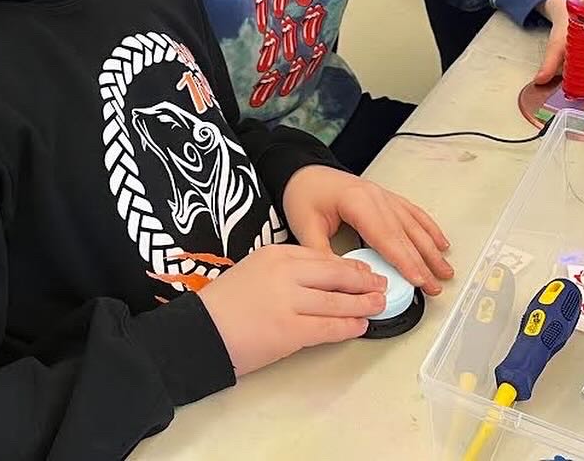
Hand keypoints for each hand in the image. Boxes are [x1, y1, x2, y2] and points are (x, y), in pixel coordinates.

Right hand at [196, 244, 386, 377]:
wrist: (202, 329)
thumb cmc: (226, 303)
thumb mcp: (255, 271)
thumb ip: (287, 271)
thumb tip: (324, 281)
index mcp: (275, 254)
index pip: (322, 257)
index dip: (349, 266)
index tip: (364, 272)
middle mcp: (284, 272)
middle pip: (335, 275)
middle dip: (363, 282)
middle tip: (380, 286)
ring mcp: (289, 301)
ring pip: (338, 302)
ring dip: (363, 304)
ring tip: (378, 305)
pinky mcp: (291, 330)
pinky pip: (329, 327)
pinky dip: (349, 326)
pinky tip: (360, 325)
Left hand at [281, 165, 452, 295]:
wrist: (303, 173)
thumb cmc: (303, 196)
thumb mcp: (305, 227)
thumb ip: (324, 256)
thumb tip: (345, 281)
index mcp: (355, 201)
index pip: (385, 236)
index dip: (403, 260)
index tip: (418, 280)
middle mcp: (374, 196)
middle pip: (404, 233)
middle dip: (422, 262)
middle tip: (435, 287)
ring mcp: (383, 195)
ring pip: (413, 224)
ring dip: (431, 249)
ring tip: (445, 271)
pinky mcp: (385, 197)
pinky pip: (412, 213)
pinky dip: (429, 228)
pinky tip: (440, 242)